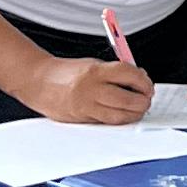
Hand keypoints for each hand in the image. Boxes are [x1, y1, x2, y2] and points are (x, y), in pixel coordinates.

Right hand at [30, 57, 151, 125]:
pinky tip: (122, 114)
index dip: (144, 82)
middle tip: (147, 99)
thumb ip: (117, 72)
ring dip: (134, 114)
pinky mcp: (81, 119)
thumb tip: (140, 80)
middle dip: (143, 101)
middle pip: (128, 100)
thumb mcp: (93, 64)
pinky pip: (106, 122)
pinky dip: (118, 119)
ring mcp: (85, 106)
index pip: (129, 75)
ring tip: (137, 109)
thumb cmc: (66, 72)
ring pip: (119, 116)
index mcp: (96, 72)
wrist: (38, 81)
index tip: (148, 86)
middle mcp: (91, 89)